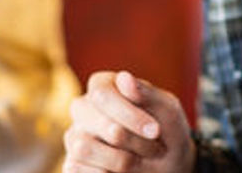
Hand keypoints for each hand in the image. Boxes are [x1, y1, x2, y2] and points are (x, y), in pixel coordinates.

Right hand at [64, 70, 191, 172]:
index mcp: (103, 85)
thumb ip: (147, 93)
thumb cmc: (166, 133)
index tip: (155, 131)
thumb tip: (124, 77)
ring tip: (140, 161)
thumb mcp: (168, 111)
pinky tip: (122, 172)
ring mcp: (75, 136)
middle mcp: (82, 108)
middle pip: (94, 121)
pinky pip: (77, 169)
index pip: (101, 94)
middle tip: (156, 149)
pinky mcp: (73, 163)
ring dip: (121, 160)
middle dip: (132, 140)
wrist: (167, 167)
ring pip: (83, 148)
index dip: (129, 115)